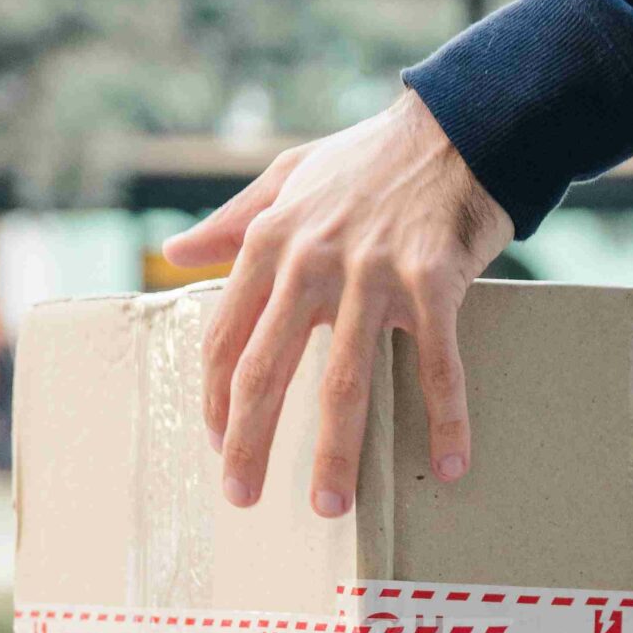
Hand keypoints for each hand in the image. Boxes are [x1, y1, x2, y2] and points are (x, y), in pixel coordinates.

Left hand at [161, 90, 512, 515]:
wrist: (459, 126)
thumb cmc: (370, 159)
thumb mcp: (288, 177)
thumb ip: (232, 222)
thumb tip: (174, 254)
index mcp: (271, 241)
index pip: (226, 336)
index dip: (217, 399)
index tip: (218, 445)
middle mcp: (313, 260)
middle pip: (268, 369)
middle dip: (251, 442)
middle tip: (242, 497)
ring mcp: (373, 273)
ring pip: (344, 379)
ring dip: (337, 451)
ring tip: (329, 505)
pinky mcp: (432, 280)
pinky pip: (435, 364)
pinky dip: (445, 418)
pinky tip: (447, 464)